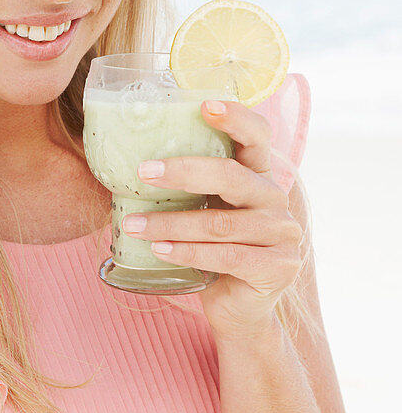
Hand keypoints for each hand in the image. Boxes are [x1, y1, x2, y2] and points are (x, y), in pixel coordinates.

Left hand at [121, 100, 303, 339]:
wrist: (239, 308)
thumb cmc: (212, 251)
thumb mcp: (204, 211)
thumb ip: (187, 188)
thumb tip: (129, 164)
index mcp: (258, 176)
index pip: (257, 136)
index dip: (236, 117)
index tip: (204, 104)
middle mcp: (275, 199)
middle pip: (232, 176)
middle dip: (184, 171)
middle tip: (144, 171)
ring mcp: (282, 234)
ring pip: (220, 223)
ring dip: (171, 224)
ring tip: (133, 225)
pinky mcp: (278, 268)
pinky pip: (226, 256)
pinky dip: (188, 252)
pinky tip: (160, 250)